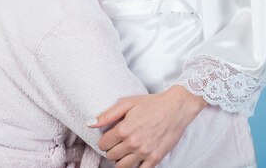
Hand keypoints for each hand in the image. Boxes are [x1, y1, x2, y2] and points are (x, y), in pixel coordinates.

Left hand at [89, 86, 206, 167]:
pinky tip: (135, 158)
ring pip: (122, 167)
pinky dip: (134, 166)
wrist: (175, 108)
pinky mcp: (155, 159)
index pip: (103, 144)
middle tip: (118, 142)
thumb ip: (108, 115)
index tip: (109, 136)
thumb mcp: (128, 103)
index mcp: (124, 129)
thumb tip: (90, 124)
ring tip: (125, 150)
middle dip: (111, 149)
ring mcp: (144, 153)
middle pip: (111, 156)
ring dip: (120, 160)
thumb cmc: (151, 103)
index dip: (104, 140)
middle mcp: (133, 143)